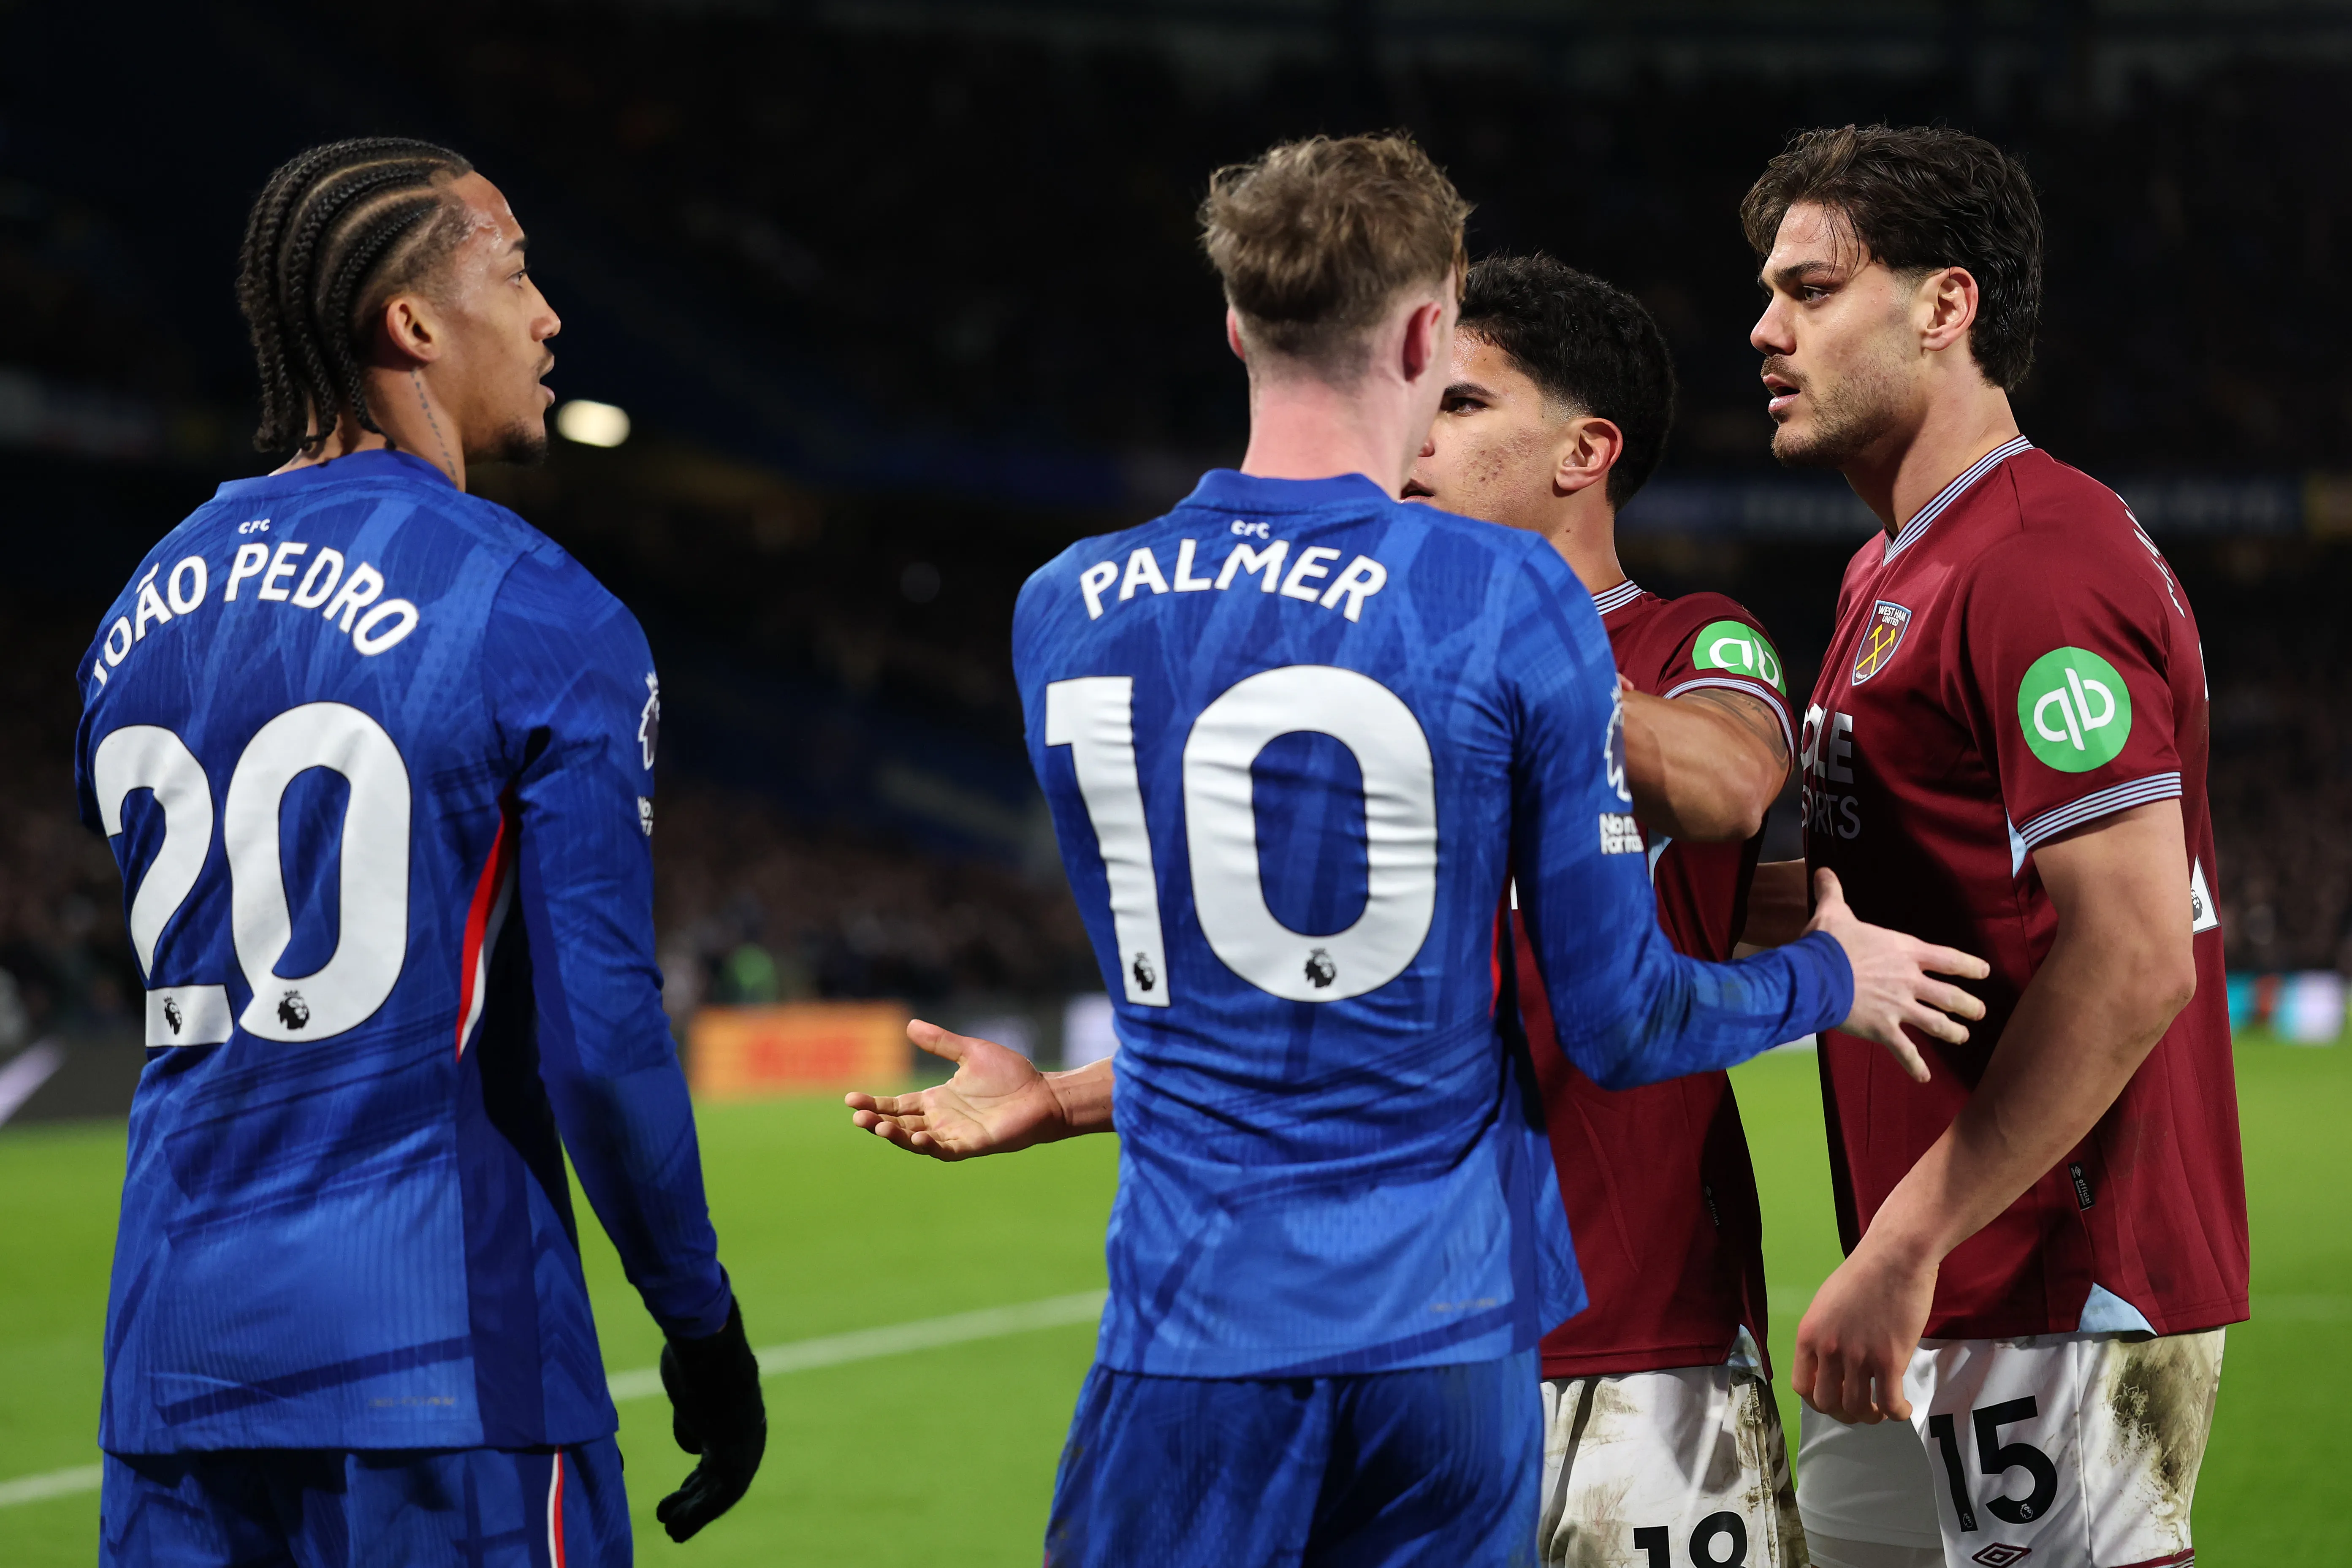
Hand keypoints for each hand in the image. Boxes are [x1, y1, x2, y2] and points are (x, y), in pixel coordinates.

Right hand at [656, 1297, 765, 1541]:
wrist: (709, 1344)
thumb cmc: (697, 1355)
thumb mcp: (692, 1385)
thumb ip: (692, 1416)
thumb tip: (693, 1448)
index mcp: (740, 1411)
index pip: (722, 1452)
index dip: (701, 1475)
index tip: (682, 1491)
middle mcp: (749, 1431)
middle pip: (721, 1475)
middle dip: (695, 1497)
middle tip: (670, 1515)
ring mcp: (745, 1444)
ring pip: (721, 1491)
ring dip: (694, 1512)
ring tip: (672, 1529)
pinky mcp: (735, 1456)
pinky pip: (718, 1497)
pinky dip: (697, 1515)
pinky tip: (678, 1526)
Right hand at [845, 1020, 1070, 1159]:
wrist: (1044, 1093)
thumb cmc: (1011, 1074)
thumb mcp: (970, 1052)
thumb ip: (941, 1042)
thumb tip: (910, 1025)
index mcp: (937, 1099)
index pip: (897, 1105)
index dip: (875, 1103)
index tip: (850, 1099)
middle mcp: (941, 1119)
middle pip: (900, 1123)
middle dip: (877, 1121)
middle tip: (857, 1115)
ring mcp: (955, 1134)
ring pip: (916, 1139)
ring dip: (896, 1135)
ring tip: (876, 1126)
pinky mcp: (972, 1144)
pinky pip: (945, 1149)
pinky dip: (929, 1145)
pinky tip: (917, 1137)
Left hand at [1792, 1242, 1936, 1422]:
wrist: (1894, 1258)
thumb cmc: (1864, 1275)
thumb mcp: (1827, 1304)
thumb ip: (1825, 1334)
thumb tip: (1832, 1362)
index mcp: (1809, 1335)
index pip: (1802, 1386)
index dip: (1818, 1400)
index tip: (1835, 1398)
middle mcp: (1828, 1350)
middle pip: (1827, 1404)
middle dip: (1843, 1413)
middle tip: (1860, 1408)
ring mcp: (1858, 1357)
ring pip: (1858, 1408)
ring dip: (1870, 1416)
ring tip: (1881, 1411)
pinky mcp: (1890, 1360)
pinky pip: (1890, 1403)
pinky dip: (1896, 1413)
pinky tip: (1903, 1408)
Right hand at [1805, 868, 1990, 1081]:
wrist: (1816, 975)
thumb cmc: (1828, 943)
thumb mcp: (1833, 913)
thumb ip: (1833, 892)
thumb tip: (1822, 870)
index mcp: (1905, 952)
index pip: (1947, 959)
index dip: (1969, 966)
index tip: (1984, 972)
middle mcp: (1910, 981)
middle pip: (1949, 995)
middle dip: (1968, 1005)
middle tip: (1979, 1012)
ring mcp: (1899, 1007)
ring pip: (1936, 1023)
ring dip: (1952, 1032)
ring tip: (1962, 1037)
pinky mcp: (1883, 1029)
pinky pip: (1905, 1051)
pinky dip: (1915, 1065)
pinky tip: (1924, 1077)